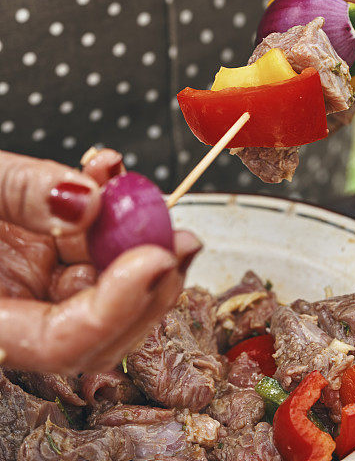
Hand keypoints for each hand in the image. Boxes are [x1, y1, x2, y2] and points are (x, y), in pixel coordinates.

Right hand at [0, 150, 200, 373]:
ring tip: (158, 205)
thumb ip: (23, 192)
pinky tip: (112, 173)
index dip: (114, 308)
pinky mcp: (48, 255)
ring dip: (140, 245)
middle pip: (99, 327)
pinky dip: (113, 213)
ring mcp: (35, 285)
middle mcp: (16, 311)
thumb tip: (91, 199)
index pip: (59, 341)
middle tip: (179, 241)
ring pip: (106, 285)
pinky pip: (93, 244)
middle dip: (148, 287)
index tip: (153, 258)